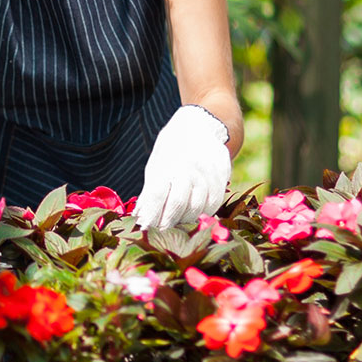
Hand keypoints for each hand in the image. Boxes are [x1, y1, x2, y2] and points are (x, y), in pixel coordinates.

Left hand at [132, 105, 232, 228]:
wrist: (203, 126)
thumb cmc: (173, 149)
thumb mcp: (156, 165)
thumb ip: (150, 192)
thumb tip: (139, 217)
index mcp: (169, 164)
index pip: (156, 195)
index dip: (149, 215)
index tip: (142, 229)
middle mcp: (189, 169)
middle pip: (177, 204)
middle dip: (166, 223)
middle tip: (158, 234)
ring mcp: (208, 175)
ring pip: (197, 208)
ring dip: (183, 222)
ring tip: (173, 227)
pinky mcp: (222, 180)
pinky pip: (213, 205)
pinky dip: (201, 215)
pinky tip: (192, 218)